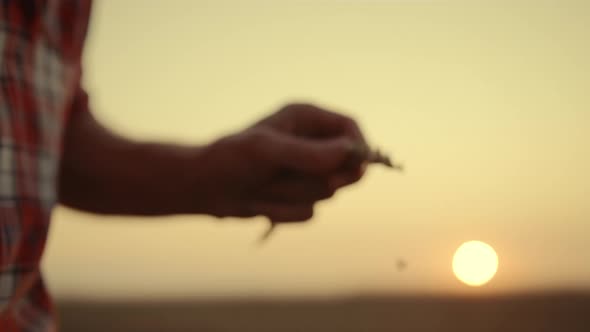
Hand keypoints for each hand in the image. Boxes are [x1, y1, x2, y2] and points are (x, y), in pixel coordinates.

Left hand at [193, 103, 367, 222]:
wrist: (204, 187)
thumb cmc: (230, 159)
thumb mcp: (267, 150)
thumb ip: (308, 153)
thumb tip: (350, 153)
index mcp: (306, 119)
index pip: (350, 127)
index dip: (358, 147)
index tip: (356, 168)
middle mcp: (311, 143)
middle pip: (347, 164)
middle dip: (325, 177)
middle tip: (305, 181)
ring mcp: (306, 172)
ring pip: (327, 192)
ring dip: (295, 195)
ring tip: (264, 186)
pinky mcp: (298, 195)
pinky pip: (309, 212)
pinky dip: (285, 212)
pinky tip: (260, 202)